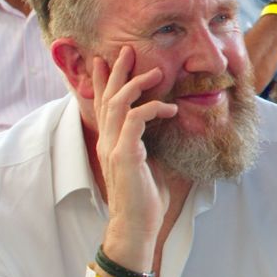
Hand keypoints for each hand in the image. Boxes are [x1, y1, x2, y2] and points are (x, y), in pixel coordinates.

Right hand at [91, 46, 176, 252]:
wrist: (136, 226)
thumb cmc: (145, 199)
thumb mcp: (152, 164)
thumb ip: (154, 144)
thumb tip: (172, 129)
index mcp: (112, 142)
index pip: (104, 105)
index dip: (104, 82)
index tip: (104, 61)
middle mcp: (108, 141)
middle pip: (108, 97)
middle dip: (116, 72)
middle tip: (125, 50)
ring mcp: (114, 147)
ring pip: (118, 104)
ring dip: (136, 85)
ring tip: (155, 74)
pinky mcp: (125, 155)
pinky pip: (134, 121)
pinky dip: (152, 109)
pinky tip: (169, 108)